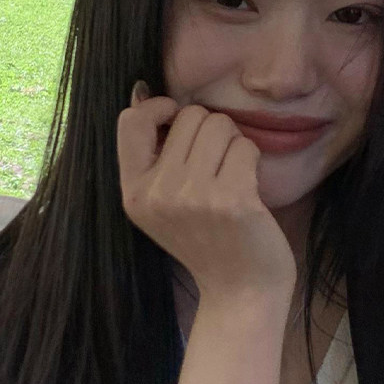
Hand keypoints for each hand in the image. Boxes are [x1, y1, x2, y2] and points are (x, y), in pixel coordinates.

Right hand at [116, 81, 296, 306]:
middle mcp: (157, 194)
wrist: (240, 291)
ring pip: (219, 125)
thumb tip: (141, 91)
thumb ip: (151, 156)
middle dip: (210, 129)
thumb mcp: (161, 204)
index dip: (160, 108)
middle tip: (216, 163)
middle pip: (188, 116)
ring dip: (233, 142)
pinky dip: (252, 160)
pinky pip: (245, 147)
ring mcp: (193, 197)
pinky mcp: (230, 200)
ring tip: (232, 175)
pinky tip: (248, 188)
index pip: (131, 121)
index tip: (177, 119)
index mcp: (134, 193)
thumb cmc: (207, 241)